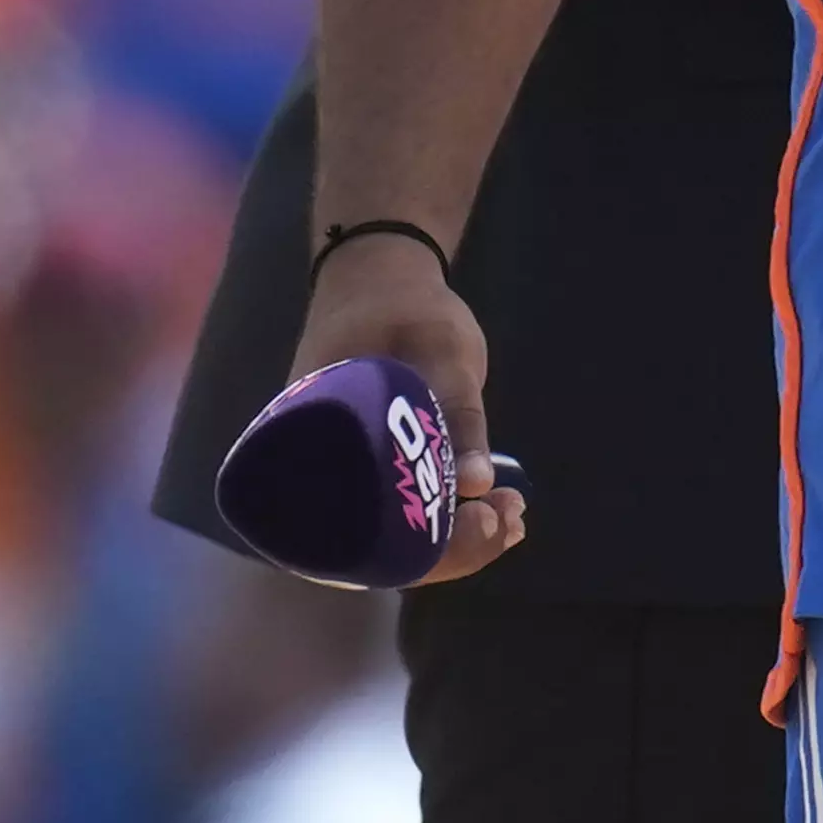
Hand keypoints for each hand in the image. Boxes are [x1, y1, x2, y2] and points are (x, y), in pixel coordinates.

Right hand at [287, 232, 524, 583]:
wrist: (375, 272)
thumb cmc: (401, 306)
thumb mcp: (439, 351)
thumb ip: (458, 414)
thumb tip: (476, 488)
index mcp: (309, 456)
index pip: (365, 543)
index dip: (433, 549)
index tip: (487, 523)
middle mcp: (314, 479)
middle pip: (383, 548)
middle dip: (454, 546)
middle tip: (513, 521)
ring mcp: (339, 473)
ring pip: (393, 530)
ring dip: (455, 531)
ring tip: (513, 514)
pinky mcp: (364, 465)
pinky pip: (397, 505)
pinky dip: (443, 511)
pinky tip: (493, 505)